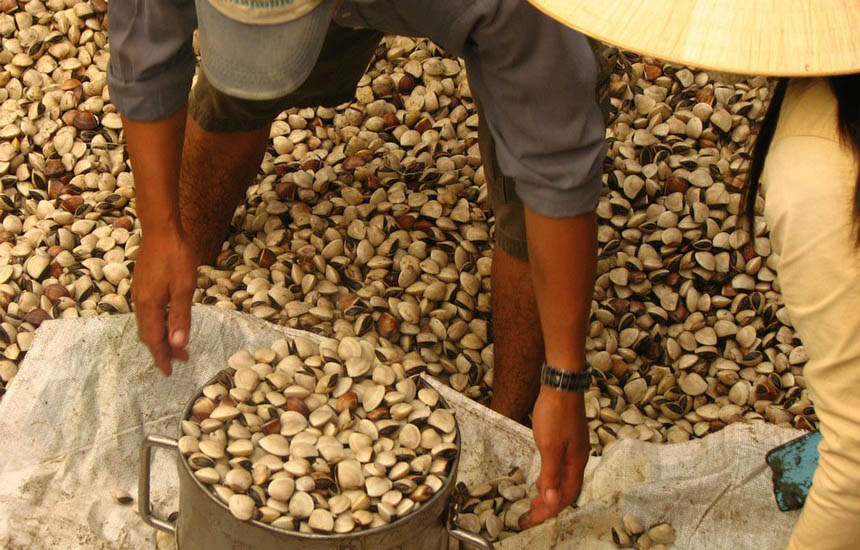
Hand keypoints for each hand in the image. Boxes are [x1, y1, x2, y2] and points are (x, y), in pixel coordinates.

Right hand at [132, 230, 196, 374]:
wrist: (161, 229)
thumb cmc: (176, 256)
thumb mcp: (184, 288)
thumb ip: (180, 316)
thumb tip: (178, 344)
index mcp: (149, 305)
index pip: (154, 340)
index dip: (162, 357)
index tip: (168, 372)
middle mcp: (140, 302)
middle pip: (149, 334)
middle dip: (162, 350)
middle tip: (180, 360)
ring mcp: (140, 293)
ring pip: (148, 324)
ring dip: (161, 336)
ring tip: (178, 344)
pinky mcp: (143, 285)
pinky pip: (148, 313)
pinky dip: (159, 323)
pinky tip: (169, 321)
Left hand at [521, 385, 589, 527]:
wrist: (561, 385)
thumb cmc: (555, 413)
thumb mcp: (549, 446)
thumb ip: (551, 474)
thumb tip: (551, 501)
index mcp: (576, 462)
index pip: (566, 495)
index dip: (550, 510)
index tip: (533, 519)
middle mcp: (579, 458)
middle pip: (567, 490)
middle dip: (550, 505)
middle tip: (531, 515)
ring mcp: (574, 448)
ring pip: (564, 479)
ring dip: (550, 492)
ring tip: (536, 503)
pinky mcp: (568, 440)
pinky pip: (561, 467)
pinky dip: (551, 478)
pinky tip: (541, 479)